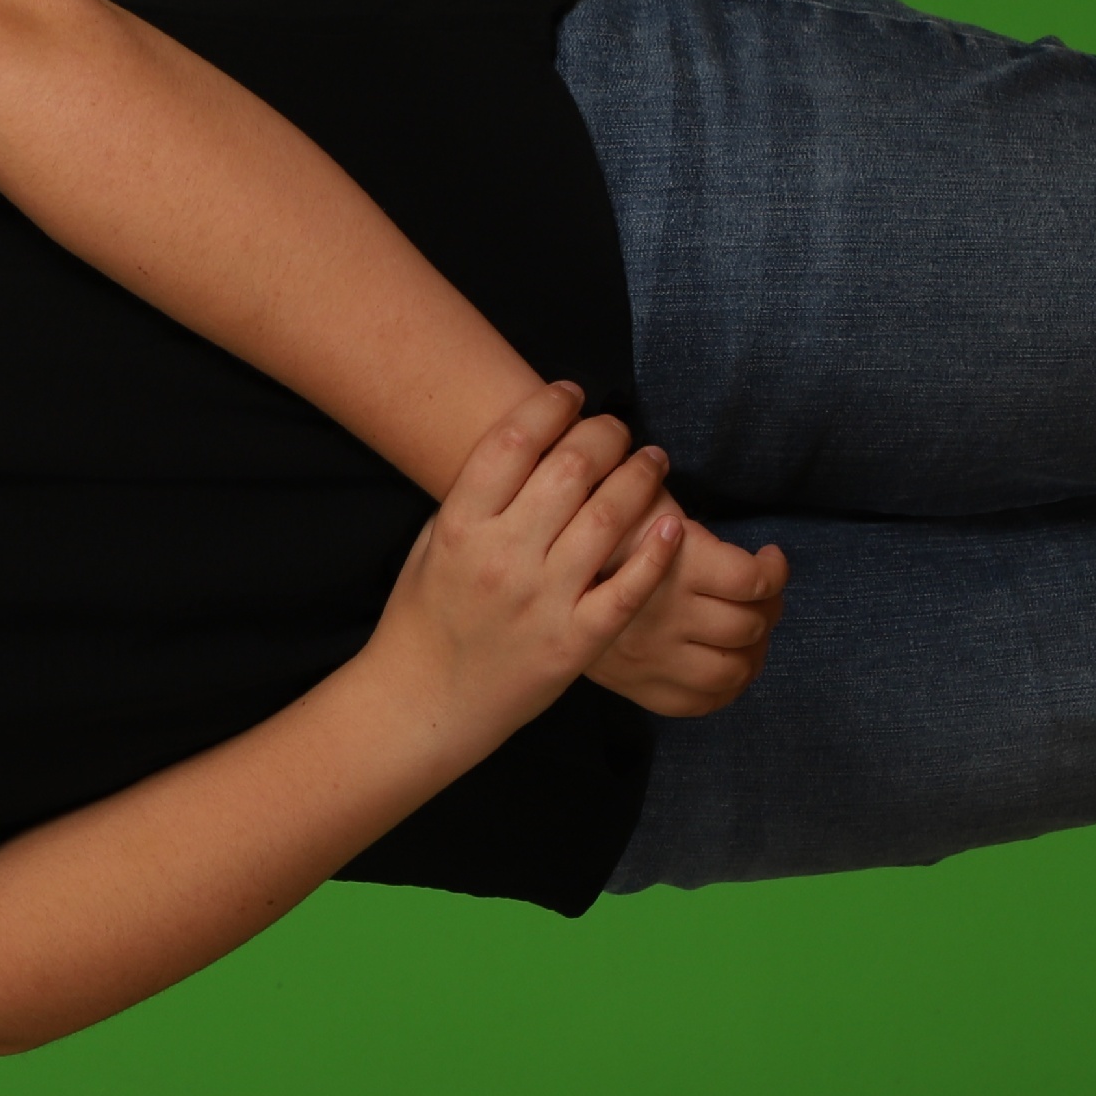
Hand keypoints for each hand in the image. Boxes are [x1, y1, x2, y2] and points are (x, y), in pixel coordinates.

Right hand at [370, 382, 687, 730]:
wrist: (425, 701)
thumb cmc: (424, 618)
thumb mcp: (430, 546)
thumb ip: (473, 499)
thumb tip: (524, 443)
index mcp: (459, 526)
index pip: (513, 441)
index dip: (550, 405)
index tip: (572, 393)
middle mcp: (501, 557)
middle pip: (569, 468)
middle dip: (604, 434)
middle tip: (618, 429)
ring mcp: (542, 601)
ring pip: (607, 518)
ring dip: (639, 478)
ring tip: (653, 462)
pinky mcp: (575, 642)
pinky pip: (629, 588)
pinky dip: (655, 553)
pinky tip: (672, 525)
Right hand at [586, 501, 789, 717]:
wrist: (531, 580)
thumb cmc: (589, 528)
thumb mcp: (628, 497)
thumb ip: (666, 499)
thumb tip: (685, 483)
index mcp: (673, 567)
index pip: (753, 581)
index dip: (775, 570)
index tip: (770, 558)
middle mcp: (667, 617)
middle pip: (750, 626)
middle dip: (769, 607)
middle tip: (761, 594)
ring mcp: (654, 659)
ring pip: (733, 670)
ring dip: (754, 651)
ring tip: (748, 630)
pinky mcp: (641, 687)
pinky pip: (701, 702)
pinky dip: (727, 687)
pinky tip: (726, 662)